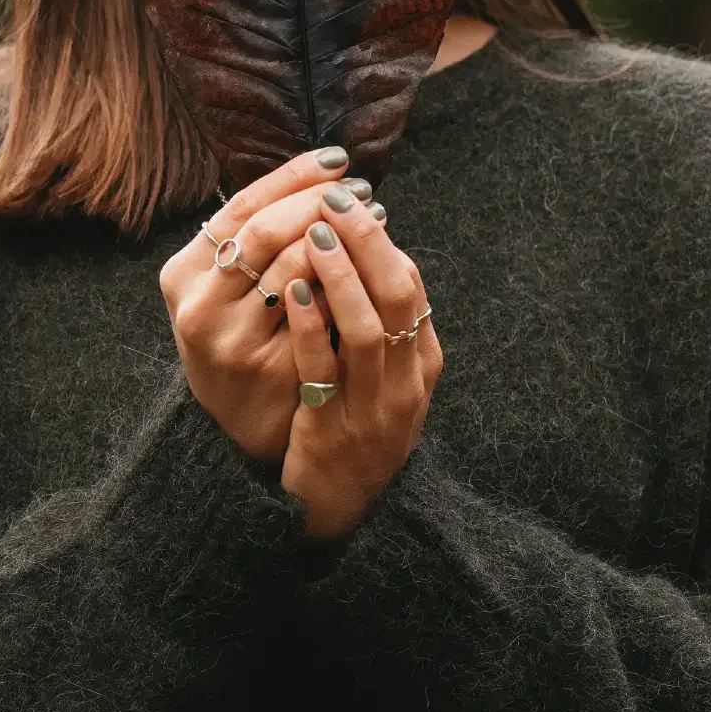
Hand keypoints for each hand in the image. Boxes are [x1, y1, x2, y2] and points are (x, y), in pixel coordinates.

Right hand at [157, 147, 353, 461]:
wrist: (243, 419)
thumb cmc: (241, 335)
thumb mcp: (225, 286)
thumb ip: (252, 236)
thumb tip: (314, 172)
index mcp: (182, 273)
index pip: (242, 205)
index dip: (293, 176)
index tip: (338, 159)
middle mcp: (199, 304)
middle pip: (265, 230)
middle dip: (318, 202)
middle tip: (359, 191)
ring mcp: (232, 338)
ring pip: (294, 266)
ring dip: (341, 237)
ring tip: (373, 221)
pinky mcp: (269, 367)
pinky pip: (318, 310)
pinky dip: (346, 281)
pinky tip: (372, 267)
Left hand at [280, 194, 441, 540]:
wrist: (338, 512)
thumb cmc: (353, 427)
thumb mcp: (383, 377)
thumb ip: (379, 322)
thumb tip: (362, 250)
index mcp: (420, 364)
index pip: (413, 288)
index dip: (384, 241)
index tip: (355, 202)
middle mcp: (405, 384)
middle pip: (398, 298)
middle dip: (368, 242)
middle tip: (337, 199)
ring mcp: (371, 408)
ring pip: (367, 330)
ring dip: (341, 275)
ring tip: (316, 232)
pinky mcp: (332, 429)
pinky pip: (323, 369)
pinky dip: (309, 324)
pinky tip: (291, 290)